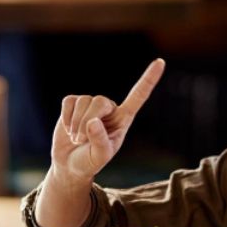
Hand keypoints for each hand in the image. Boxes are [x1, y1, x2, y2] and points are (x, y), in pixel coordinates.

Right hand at [51, 58, 164, 182]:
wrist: (70, 164)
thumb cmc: (90, 161)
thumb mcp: (100, 157)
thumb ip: (100, 140)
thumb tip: (93, 121)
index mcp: (123, 119)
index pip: (138, 96)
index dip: (149, 79)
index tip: (160, 62)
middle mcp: (109, 108)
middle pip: (99, 101)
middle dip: (87, 122)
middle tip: (81, 141)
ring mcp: (91, 104)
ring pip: (83, 101)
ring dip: (76, 124)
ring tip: (76, 139)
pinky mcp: (73, 104)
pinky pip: (69, 102)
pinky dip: (66, 118)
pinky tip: (68, 129)